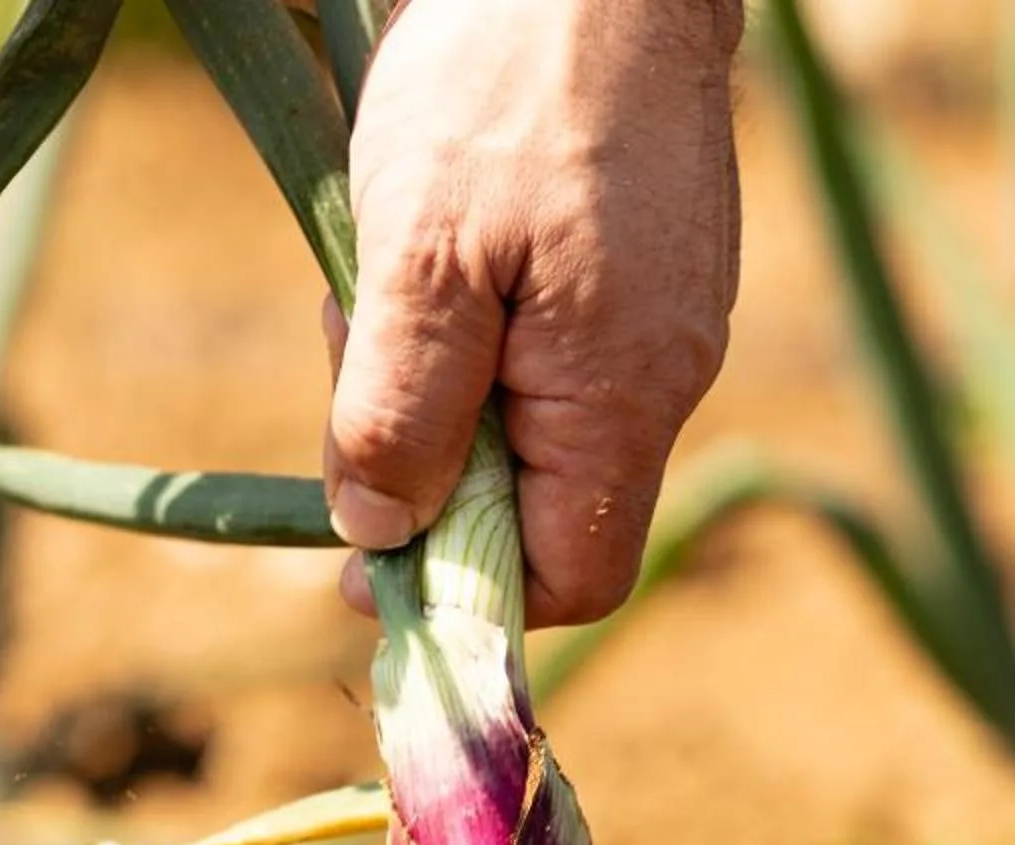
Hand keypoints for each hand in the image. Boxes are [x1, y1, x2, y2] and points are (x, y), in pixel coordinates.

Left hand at [326, 0, 743, 627]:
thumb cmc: (509, 82)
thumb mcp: (418, 253)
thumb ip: (399, 409)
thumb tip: (379, 536)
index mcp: (621, 396)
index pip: (570, 578)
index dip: (466, 592)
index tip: (365, 554)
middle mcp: (664, 377)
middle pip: (545, 508)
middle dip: (430, 467)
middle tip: (350, 354)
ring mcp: (663, 322)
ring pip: (539, 426)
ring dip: (439, 386)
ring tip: (385, 280)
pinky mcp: (648, 270)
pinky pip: (555, 354)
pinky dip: (476, 330)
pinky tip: (435, 248)